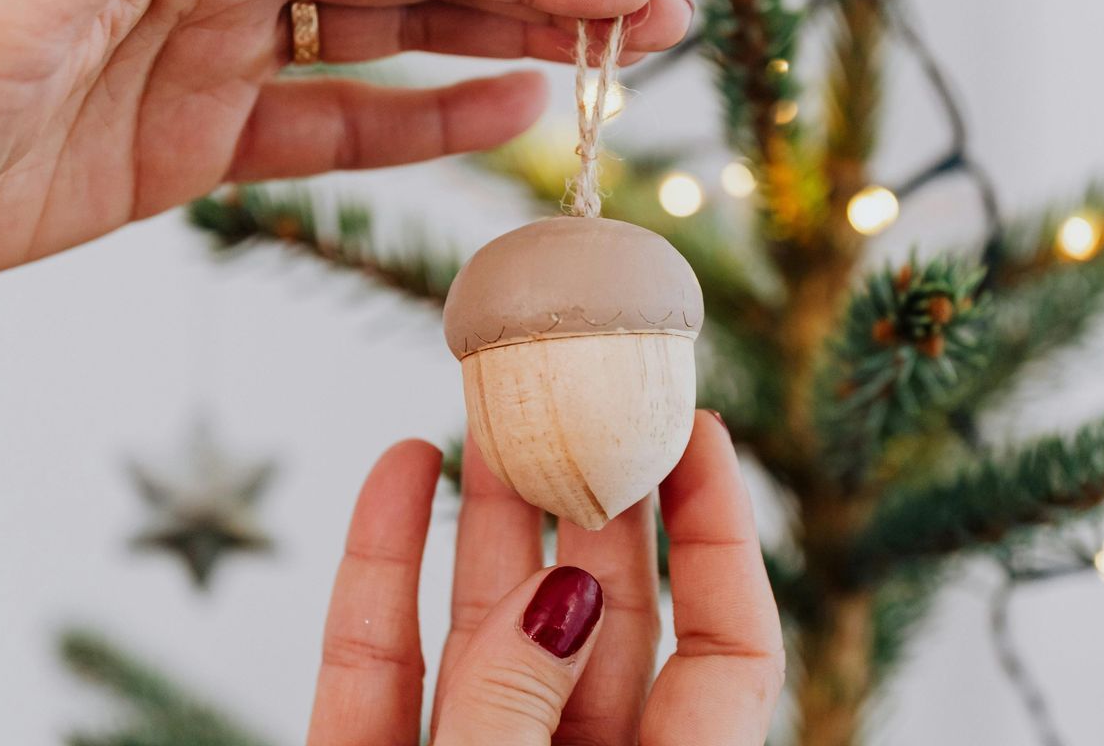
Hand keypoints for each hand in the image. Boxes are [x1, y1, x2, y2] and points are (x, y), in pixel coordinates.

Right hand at [307, 412, 784, 744]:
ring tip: (486, 412)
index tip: (696, 426)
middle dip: (592, 500)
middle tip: (581, 394)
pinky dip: (381, 571)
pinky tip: (395, 474)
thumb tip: (560, 592)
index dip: (721, 534)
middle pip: (606, 622)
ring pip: (486, 633)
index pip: (728, 651)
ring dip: (485, 516)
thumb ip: (519, 710)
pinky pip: (376, 668)